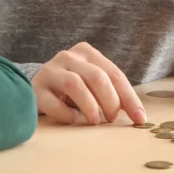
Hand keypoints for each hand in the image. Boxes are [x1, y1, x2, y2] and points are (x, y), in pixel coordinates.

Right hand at [31, 42, 145, 125]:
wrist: (33, 87)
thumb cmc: (69, 88)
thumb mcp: (90, 82)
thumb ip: (110, 90)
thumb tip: (137, 114)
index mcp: (86, 52)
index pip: (114, 73)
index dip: (129, 97)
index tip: (139, 118)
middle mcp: (68, 56)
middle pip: (96, 76)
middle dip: (110, 101)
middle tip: (112, 119)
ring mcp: (50, 70)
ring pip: (74, 84)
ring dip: (90, 106)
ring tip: (95, 121)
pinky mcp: (36, 88)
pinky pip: (53, 102)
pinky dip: (67, 114)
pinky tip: (74, 120)